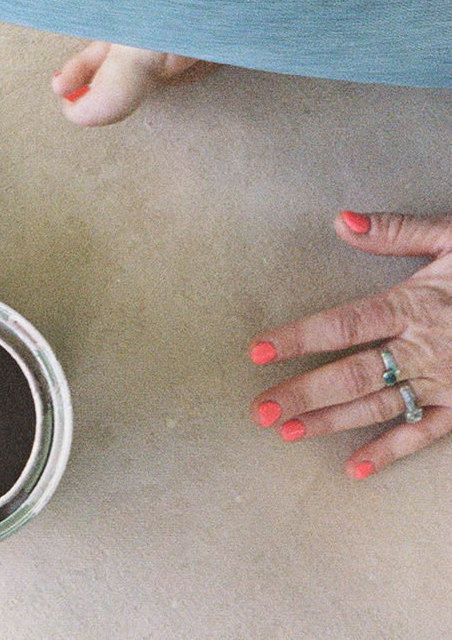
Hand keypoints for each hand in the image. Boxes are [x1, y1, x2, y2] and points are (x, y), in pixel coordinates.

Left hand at [248, 211, 451, 478]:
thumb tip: (342, 221)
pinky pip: (427, 434)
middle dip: (304, 394)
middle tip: (259, 410)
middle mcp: (428, 348)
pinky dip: (391, 452)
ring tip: (286, 432)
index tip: (257, 350)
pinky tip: (355, 468)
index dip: (299, 337)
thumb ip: (397, 231)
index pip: (345, 325)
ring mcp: (448, 382)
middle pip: (355, 375)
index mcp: (417, 304)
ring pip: (382, 407)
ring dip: (333, 422)